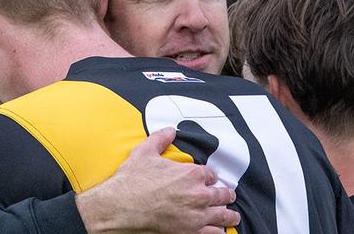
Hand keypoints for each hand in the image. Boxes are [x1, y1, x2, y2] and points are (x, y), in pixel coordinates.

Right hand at [75, 127, 240, 233]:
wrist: (120, 207)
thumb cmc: (132, 181)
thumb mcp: (145, 153)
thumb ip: (160, 139)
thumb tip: (169, 130)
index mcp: (191, 174)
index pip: (211, 175)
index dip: (210, 178)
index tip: (210, 180)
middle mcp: (198, 194)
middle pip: (222, 195)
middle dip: (226, 195)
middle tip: (229, 196)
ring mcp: (196, 216)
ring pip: (222, 215)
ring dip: (228, 216)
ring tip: (233, 217)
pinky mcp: (190, 232)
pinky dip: (217, 232)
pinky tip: (219, 232)